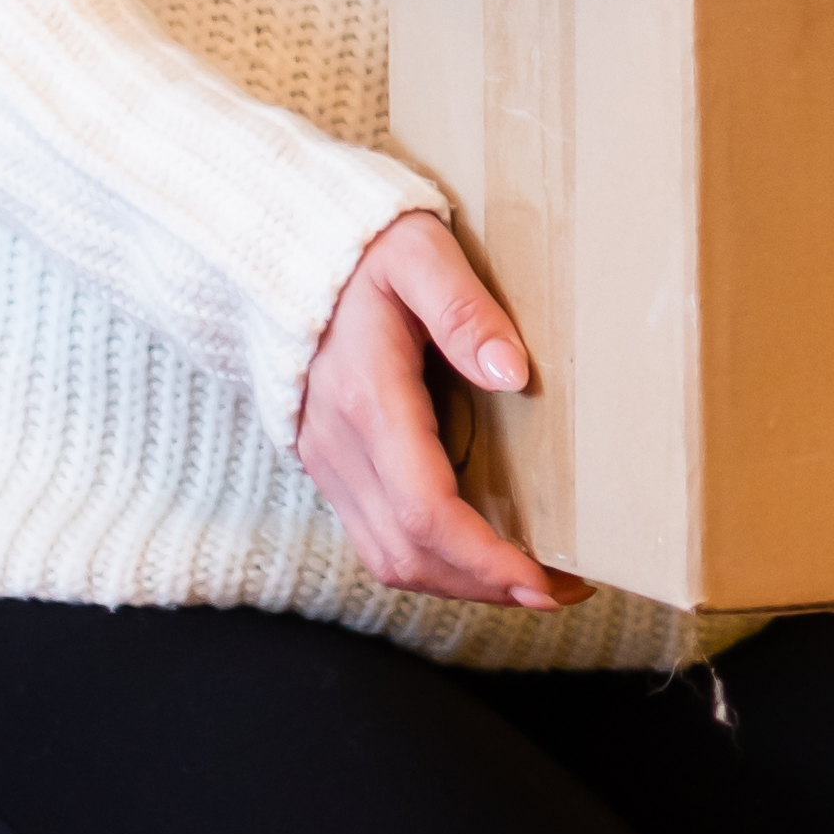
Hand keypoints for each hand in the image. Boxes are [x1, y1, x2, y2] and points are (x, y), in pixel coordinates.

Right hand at [292, 211, 576, 609]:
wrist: (271, 249)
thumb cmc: (356, 245)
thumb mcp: (417, 252)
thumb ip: (464, 309)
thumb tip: (514, 375)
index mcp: (367, 401)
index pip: (426, 511)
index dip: (487, 559)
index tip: (546, 580)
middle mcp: (338, 446)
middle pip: (410, 553)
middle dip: (487, 584)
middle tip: (562, 589)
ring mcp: (326, 461)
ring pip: (388, 556)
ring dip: (459, 581)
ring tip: (530, 580)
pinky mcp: (326, 464)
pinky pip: (375, 534)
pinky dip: (429, 558)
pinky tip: (478, 549)